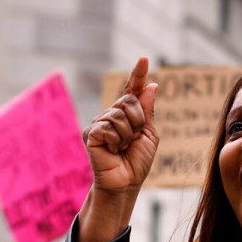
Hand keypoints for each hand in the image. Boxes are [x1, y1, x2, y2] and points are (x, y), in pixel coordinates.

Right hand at [83, 56, 158, 193]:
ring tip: (123, 148)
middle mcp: (111, 114)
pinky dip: (117, 140)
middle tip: (134, 139)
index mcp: (127, 114)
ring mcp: (99, 122)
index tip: (144, 58)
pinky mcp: (90, 132)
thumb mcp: (149, 134)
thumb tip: (151, 85)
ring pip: (119, 114)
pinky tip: (113, 151)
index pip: (132, 90)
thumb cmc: (137, 161)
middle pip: (129, 100)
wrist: (125, 183)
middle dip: (138, 121)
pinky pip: (109, 126)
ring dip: (128, 134)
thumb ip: (147, 110)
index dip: (138, 74)